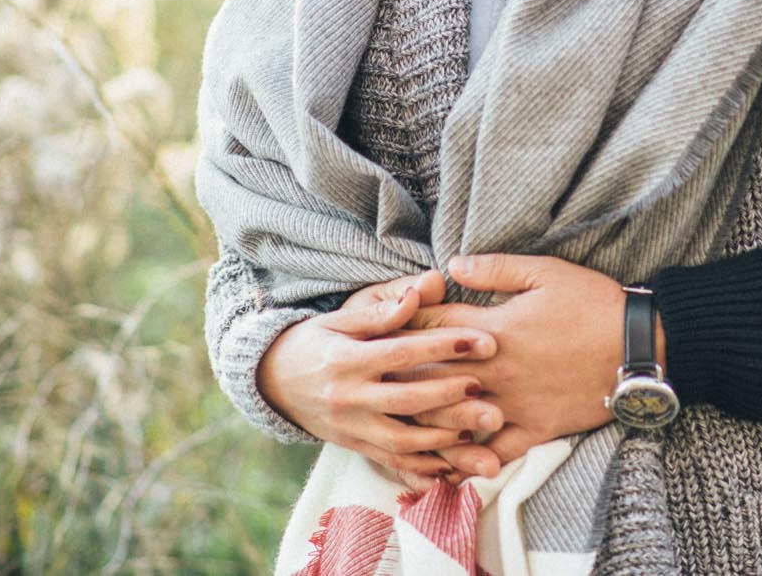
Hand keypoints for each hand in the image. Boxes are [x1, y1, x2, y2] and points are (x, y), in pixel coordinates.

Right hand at [255, 269, 504, 484]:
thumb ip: (380, 311)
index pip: (401, 352)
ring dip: (444, 438)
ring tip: (479, 429)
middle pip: (407, 400)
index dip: (443, 347)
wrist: (272, 381)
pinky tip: (453, 465)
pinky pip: (391, 461)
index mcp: (346, 359)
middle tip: (489, 389)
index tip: (482, 340)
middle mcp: (348, 396)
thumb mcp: (339, 319)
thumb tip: (419, 293)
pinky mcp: (354, 446)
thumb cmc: (314, 340)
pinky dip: (423, 467)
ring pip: (402, 440)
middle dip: (451, 395)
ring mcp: (351, 427)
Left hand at [398, 254, 628, 478]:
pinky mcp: (536, 428)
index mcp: (496, 330)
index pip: (434, 327)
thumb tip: (452, 265)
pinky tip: (446, 467)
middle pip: (433, 376)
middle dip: (400, 375)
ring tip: (392, 422)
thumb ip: (495, 270)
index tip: (381, 326)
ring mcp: (515, 404)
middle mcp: (498, 371)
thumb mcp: (545, 272)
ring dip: (422, 420)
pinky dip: (469, 461)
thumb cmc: (594, 303)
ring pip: (456, 418)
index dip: (403, 324)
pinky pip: (496, 451)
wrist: (639, 348)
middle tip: (372, 377)